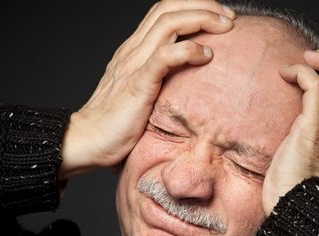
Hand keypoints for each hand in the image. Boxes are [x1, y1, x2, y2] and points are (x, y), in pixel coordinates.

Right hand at [59, 0, 235, 178]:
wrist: (88, 139)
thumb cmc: (117, 121)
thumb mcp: (140, 90)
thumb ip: (159, 78)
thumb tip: (187, 78)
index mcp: (134, 49)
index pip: (164, 12)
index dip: (193, 6)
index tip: (219, 16)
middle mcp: (133, 49)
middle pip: (168, 9)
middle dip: (203, 5)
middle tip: (230, 16)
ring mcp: (133, 64)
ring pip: (169, 24)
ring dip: (201, 19)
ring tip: (226, 27)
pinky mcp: (137, 84)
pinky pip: (164, 57)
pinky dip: (188, 51)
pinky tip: (206, 56)